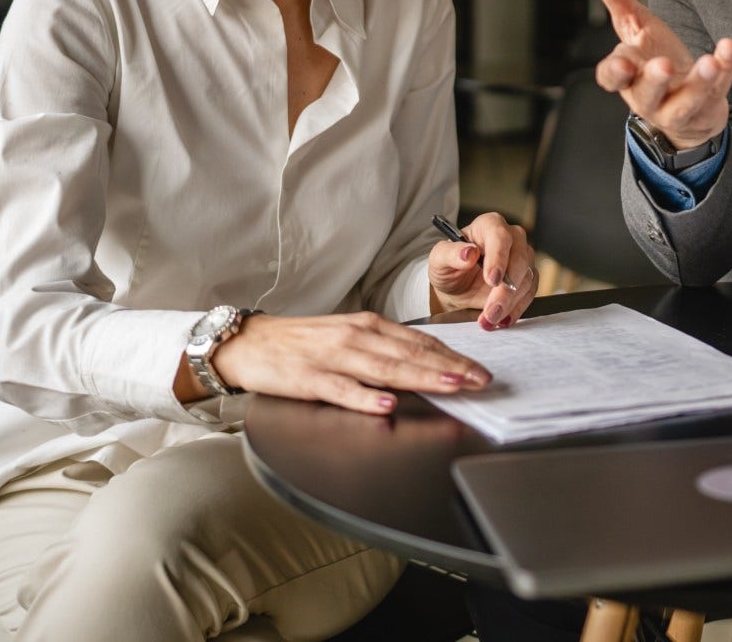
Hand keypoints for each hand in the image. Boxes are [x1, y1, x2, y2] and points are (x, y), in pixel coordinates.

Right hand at [207, 311, 490, 415]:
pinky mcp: (308, 379)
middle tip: (482, 380)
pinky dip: (365, 397)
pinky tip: (387, 404)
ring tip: (451, 386)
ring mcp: (332, 357)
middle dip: (450, 368)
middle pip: (410, 355)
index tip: (481, 370)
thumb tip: (426, 363)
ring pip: (384, 369)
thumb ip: (384, 350)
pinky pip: (341, 389)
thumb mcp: (350, 338)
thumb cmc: (304, 344)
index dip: (453, 357)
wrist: (249, 343)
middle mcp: (356, 337)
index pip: (420, 342)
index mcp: (368, 326)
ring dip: (421, 377)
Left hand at [428, 211, 537, 329]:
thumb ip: (449, 253)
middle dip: (505, 289)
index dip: (498, 258)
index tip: (492, 280)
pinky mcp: (527, 278)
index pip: (500, 237)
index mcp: (489, 226)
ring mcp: (523, 258)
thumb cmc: (449, 267)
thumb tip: (468, 253)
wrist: (457, 287)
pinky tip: (502, 319)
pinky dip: (517, 309)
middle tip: (491, 310)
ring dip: (510, 303)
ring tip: (489, 319)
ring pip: (526, 279)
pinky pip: (529, 293)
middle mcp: (511, 238)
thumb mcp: (439, 260)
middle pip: (519, 259)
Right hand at [578, 0, 731, 149]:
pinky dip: (725, 69)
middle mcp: (649, 97)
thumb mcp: (633, 24)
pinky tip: (728, 47)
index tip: (622, 63)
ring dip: (697, 84)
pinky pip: (718, 90)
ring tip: (708, 63)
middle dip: (654, 80)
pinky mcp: (708, 107)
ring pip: (684, 103)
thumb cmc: (653, 58)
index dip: (614, 73)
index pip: (611, 78)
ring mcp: (679, 106)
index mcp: (627, 76)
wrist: (687, 103)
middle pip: (647, 93)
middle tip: (663, 65)